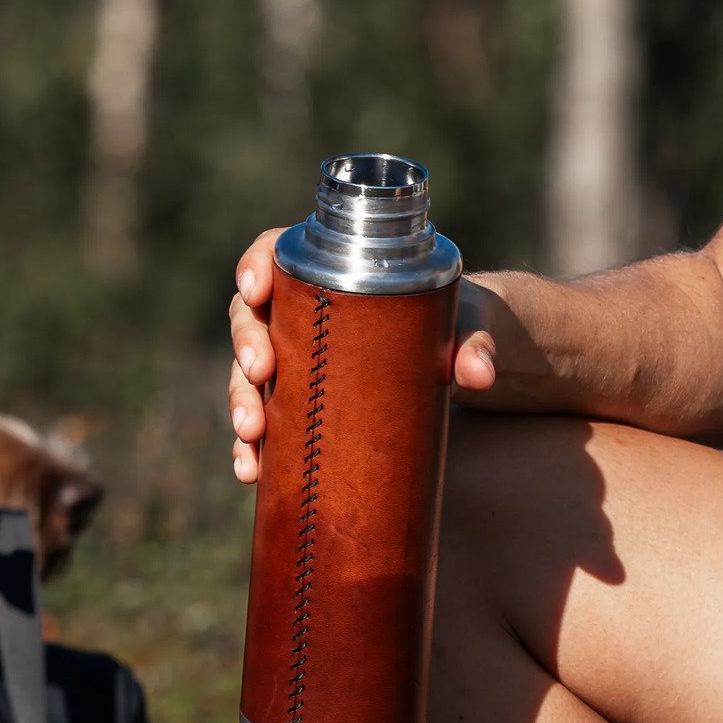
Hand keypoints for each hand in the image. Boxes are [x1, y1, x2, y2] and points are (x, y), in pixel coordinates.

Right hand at [227, 235, 508, 484]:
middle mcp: (305, 310)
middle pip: (254, 316)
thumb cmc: (457, 322)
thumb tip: (480, 374)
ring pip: (249, 371)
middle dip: (247, 344)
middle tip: (262, 373)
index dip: (255, 265)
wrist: (462, 359)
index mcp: (336, 270)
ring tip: (252, 436)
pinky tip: (251, 470)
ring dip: (242, 401)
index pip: (277, 252)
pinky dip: (253, 445)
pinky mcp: (302, 397)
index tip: (257, 291)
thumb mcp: (468, 324)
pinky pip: (265, 417)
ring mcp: (299, 355)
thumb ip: (476, 343)